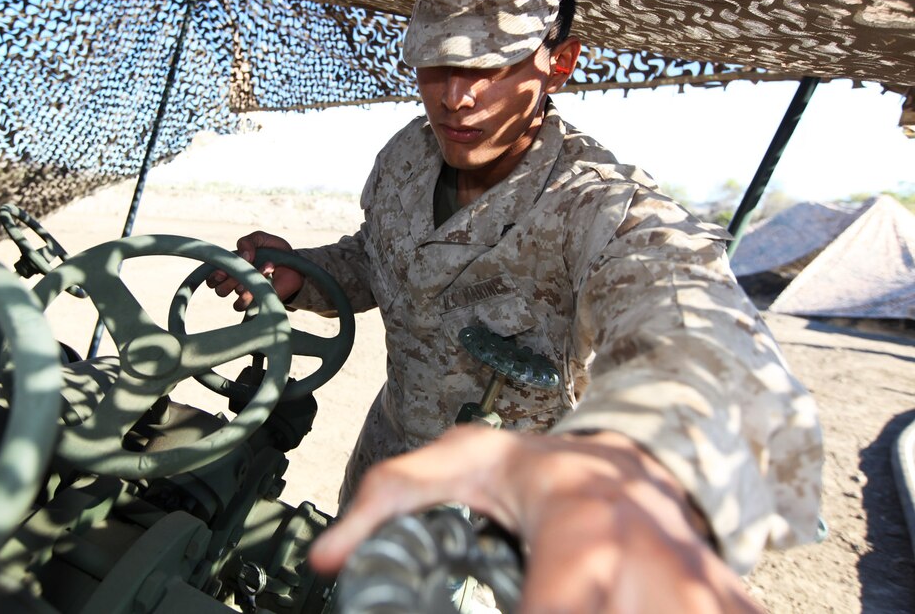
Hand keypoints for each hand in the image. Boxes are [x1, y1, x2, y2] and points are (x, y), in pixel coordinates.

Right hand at [207, 230, 303, 311]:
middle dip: (231, 280)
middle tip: (245, 268)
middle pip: (221, 291)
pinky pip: (252, 304)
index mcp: (232, 269)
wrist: (295, 264)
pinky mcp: (261, 303)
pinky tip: (269, 278)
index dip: (214, 276)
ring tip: (265, 269)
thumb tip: (244, 254)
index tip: (224, 270)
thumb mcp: (261, 239)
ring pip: (236, 298)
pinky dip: (258, 291)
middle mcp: (236, 285)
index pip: (212, 280)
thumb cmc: (274, 251)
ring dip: (248, 284)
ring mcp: (248, 296)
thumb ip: (248, 241)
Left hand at [309, 426, 762, 613]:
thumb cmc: (547, 469)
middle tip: (512, 601)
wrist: (642, 457)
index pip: (555, 611)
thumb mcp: (464, 463)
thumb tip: (321, 562)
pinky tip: (631, 609)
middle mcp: (658, 566)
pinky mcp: (735, 611)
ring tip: (579, 603)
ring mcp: (707, 595)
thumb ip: (387, 501)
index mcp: (586, 529)